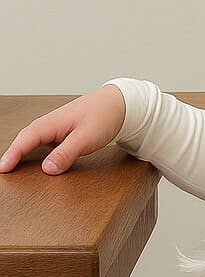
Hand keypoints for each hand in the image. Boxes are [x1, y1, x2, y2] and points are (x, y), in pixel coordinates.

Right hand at [0, 84, 127, 174]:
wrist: (121, 104)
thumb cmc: (104, 115)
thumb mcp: (86, 138)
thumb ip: (66, 153)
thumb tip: (47, 169)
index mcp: (50, 123)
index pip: (24, 140)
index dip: (12, 155)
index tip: (2, 169)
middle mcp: (49, 125)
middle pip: (24, 142)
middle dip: (12, 156)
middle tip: (3, 173)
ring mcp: (55, 129)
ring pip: (33, 144)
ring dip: (23, 156)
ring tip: (13, 171)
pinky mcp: (63, 134)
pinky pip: (44, 145)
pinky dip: (37, 155)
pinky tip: (38, 165)